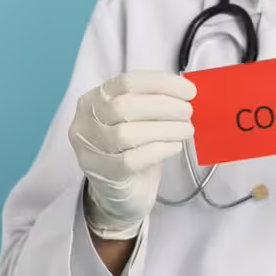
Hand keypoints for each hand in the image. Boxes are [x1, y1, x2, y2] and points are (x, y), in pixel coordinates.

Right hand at [68, 71, 196, 239]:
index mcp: (94, 100)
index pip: (128, 82)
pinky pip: (132, 159)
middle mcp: (85, 122)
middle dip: (165, 106)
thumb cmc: (133, 150)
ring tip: (187, 130)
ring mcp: (90, 150)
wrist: (119, 194)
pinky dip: (159, 150)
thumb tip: (189, 93)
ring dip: (166, 128)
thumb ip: (154, 103)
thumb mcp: (139, 120)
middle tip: (189, 112)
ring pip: (127, 133)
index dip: (162, 83)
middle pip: (125, 106)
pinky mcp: (103, 174)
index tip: (190, 91)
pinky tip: (175, 147)